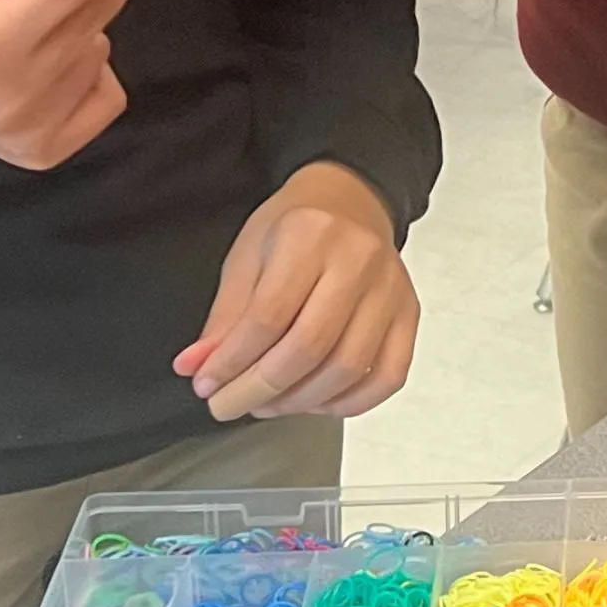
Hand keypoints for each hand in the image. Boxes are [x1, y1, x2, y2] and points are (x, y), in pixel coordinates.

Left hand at [174, 162, 417, 421]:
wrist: (350, 202)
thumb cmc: (296, 227)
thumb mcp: (247, 258)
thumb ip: (225, 317)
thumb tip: (197, 367)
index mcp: (311, 235)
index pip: (269, 315)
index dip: (232, 361)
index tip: (206, 384)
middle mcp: (359, 260)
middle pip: (310, 346)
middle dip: (260, 389)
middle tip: (228, 404)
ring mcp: (390, 288)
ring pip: (349, 367)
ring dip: (299, 401)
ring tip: (267, 403)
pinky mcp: (409, 312)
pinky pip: (389, 374)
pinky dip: (351, 402)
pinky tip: (316, 402)